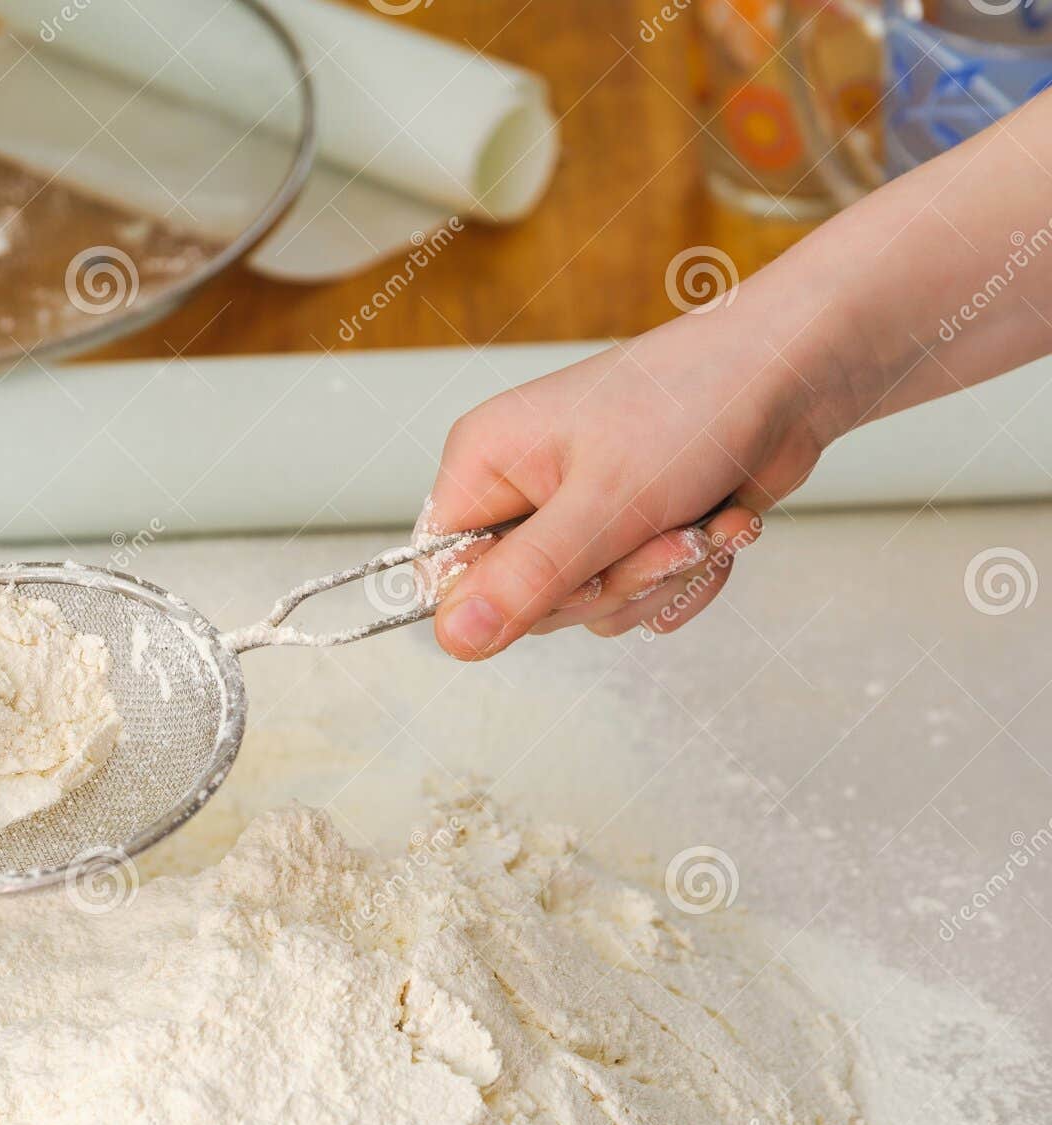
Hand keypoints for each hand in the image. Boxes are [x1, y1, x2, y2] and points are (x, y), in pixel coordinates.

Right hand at [424, 303, 842, 658]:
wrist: (793, 373)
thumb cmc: (695, 405)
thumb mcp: (605, 502)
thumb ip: (526, 578)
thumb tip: (453, 640)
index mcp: (485, 465)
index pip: (442, 575)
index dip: (499, 600)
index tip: (568, 580)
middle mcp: (520, 491)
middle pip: (523, 603)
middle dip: (606, 583)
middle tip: (657, 535)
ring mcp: (573, 515)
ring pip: (587, 608)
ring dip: (656, 578)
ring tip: (695, 521)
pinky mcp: (625, 535)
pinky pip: (633, 602)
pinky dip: (683, 578)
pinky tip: (713, 527)